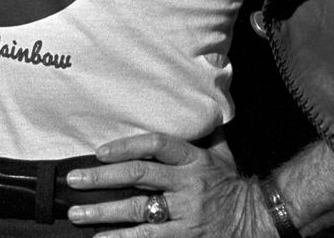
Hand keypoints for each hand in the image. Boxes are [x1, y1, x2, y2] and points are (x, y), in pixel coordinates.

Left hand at [64, 134, 266, 235]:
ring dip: (104, 212)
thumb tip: (194, 108)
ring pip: (139, 210)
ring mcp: (186, 213)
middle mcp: (188, 184)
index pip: (157, 145)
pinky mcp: (185, 237)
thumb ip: (202, 136)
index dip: (126, 145)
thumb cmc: (232, 186)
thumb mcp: (221, 156)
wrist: (258, 219)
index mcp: (195, 159)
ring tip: (78, 214)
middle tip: (75, 179)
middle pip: (139, 176)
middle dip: (103, 178)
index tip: (100, 151)